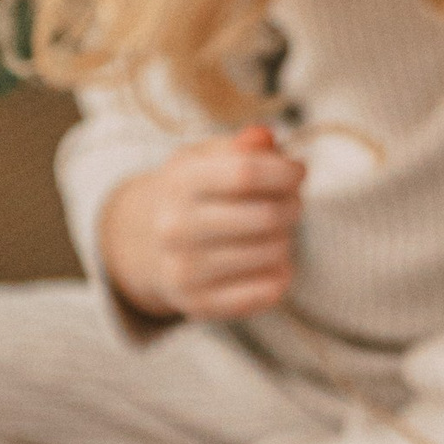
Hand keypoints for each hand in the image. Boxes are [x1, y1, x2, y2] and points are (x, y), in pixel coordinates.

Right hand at [99, 123, 304, 324]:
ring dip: (287, 239)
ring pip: (271, 253)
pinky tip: (273, 263)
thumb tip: (264, 138)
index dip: (284, 172)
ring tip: (276, 232)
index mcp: (178, 183)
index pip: (245, 174)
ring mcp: (183, 270)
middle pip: (265, 216)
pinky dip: (281, 274)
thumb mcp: (208, 157)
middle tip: (293, 203)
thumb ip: (241, 146)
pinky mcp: (198, 305)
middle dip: (292, 206)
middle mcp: (175, 228)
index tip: (297, 172)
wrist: (146, 245)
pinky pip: (265, 292)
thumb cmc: (195, 193)